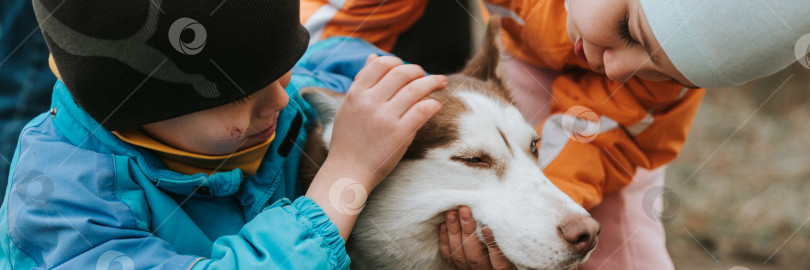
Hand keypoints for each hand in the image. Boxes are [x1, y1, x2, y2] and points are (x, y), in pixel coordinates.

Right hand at [325, 54, 444, 187]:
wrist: (348, 172)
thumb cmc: (349, 141)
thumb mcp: (349, 107)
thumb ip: (362, 83)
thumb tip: (373, 57)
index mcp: (355, 93)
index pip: (381, 64)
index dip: (398, 62)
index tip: (406, 70)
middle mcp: (369, 102)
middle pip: (401, 72)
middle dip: (418, 71)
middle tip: (427, 76)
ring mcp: (385, 117)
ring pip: (416, 88)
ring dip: (433, 81)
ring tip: (441, 82)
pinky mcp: (400, 133)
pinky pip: (423, 109)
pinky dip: (433, 104)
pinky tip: (436, 105)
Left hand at [439, 206, 515, 269]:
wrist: (497, 253)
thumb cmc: (508, 240)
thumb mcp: (511, 241)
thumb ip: (504, 233)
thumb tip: (500, 216)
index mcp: (504, 268)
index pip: (499, 262)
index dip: (491, 244)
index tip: (487, 226)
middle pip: (474, 257)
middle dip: (467, 231)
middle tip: (464, 210)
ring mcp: (470, 269)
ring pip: (459, 256)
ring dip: (453, 232)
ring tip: (451, 213)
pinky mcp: (459, 266)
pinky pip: (449, 257)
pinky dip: (444, 240)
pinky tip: (444, 224)